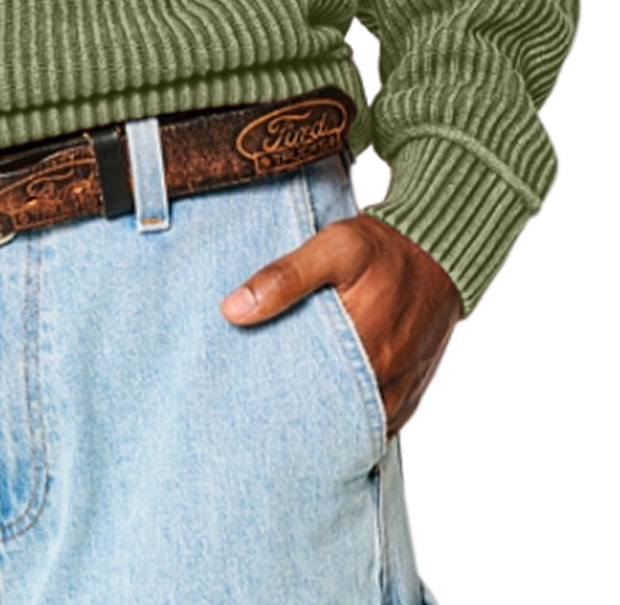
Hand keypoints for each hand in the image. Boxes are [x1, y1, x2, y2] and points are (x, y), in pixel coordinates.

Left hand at [219, 210, 463, 438]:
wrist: (439, 251)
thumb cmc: (383, 248)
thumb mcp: (333, 247)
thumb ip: (284, 277)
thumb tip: (233, 310)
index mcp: (364, 346)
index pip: (308, 394)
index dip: (276, 403)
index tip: (247, 402)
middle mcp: (386, 377)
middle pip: (330, 415)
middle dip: (298, 417)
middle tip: (262, 413)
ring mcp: (401, 389)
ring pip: (356, 424)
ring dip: (328, 420)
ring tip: (291, 415)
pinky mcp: (411, 391)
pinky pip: (380, 422)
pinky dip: (355, 419)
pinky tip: (328, 407)